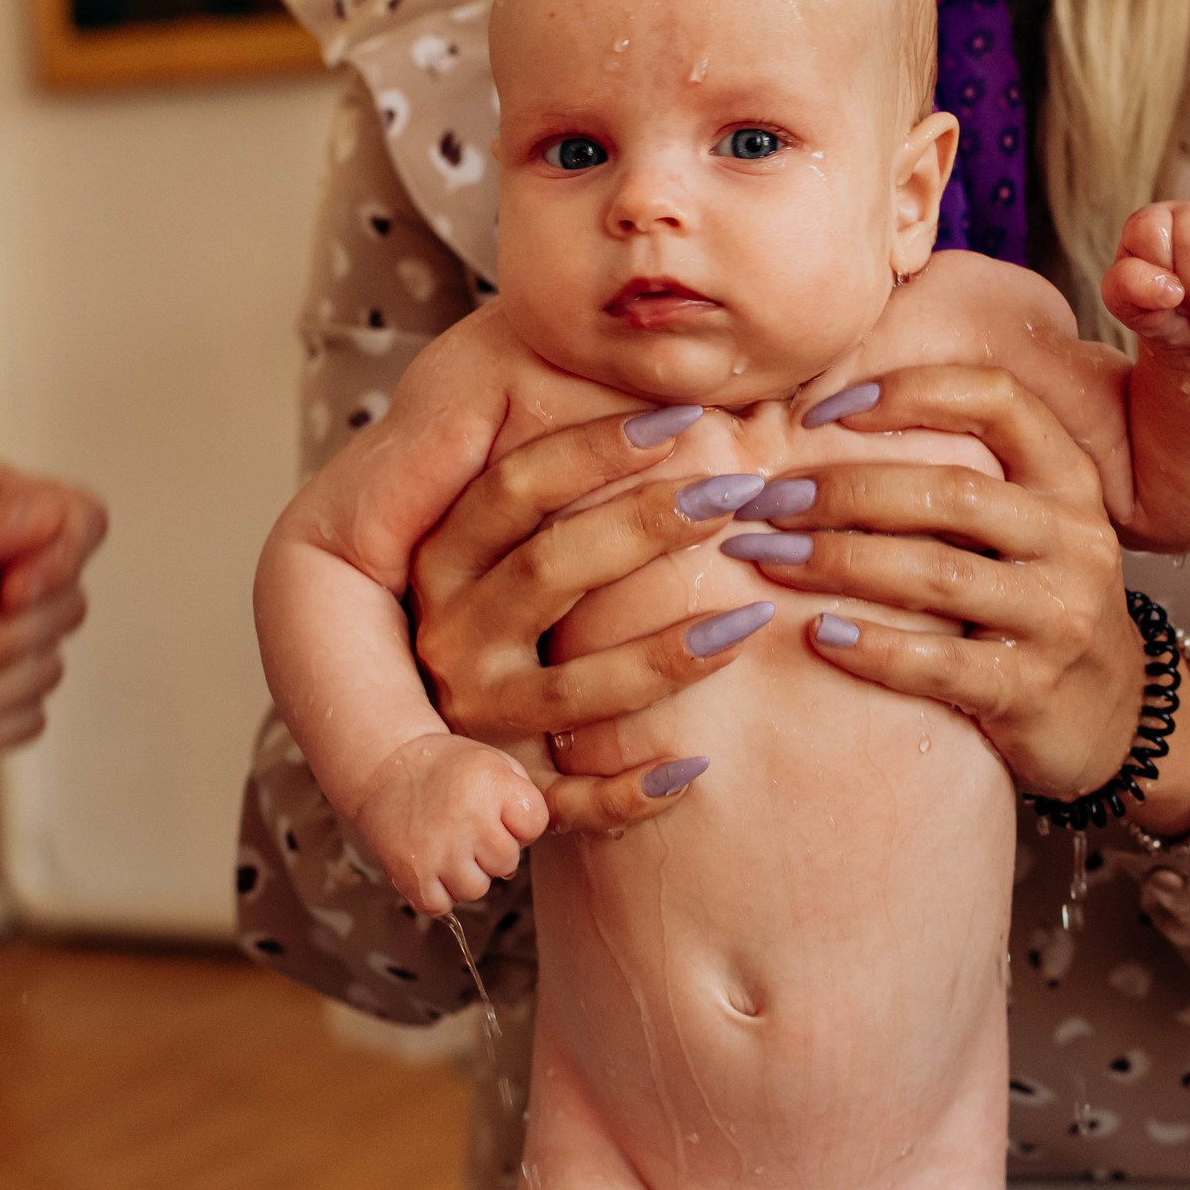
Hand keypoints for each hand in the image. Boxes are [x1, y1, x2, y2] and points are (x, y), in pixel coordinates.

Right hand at [353, 733, 550, 915]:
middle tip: (469, 830)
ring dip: (466, 874)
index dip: (521, 824)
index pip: (535, 825)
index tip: (500, 814)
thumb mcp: (494, 761)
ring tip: (450, 847)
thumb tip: (528, 842)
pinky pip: (441, 905)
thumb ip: (523, 795)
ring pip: (476, 890)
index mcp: (492, 784)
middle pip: (507, 863)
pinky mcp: (411, 875)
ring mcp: (439, 850)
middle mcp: (468, 818)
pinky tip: (433, 865)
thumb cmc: (446, 767)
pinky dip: (438, 893)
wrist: (385, 766)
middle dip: (493, 851)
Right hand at [408, 406, 757, 834]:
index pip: (511, 490)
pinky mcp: (509, 790)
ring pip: (568, 692)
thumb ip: (571, 479)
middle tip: (737, 492)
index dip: (593, 448)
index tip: (685, 417)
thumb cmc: (527, 604)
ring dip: (661, 658)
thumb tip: (675, 387)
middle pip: (544, 572)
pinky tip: (695, 765)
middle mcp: (450, 638)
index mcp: (444, 562)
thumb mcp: (518, 539)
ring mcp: (477, 719)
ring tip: (748, 621)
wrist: (441, 757)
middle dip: (643, 527)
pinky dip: (628, 791)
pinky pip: (569, 801)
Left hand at [729, 367, 1146, 802]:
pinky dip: (873, 647)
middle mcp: (1073, 539)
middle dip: (845, 490)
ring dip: (839, 561)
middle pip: (951, 491)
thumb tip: (824, 421)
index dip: (911, 392)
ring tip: (769, 559)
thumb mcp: (1029, 526)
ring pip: (939, 573)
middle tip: (766, 502)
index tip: (824, 411)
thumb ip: (961, 477)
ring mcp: (1058, 617)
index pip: (997, 401)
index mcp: (1068, 480)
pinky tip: (819, 634)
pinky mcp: (1031, 691)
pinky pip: (940, 664)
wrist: (1117, 716)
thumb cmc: (1041, 604)